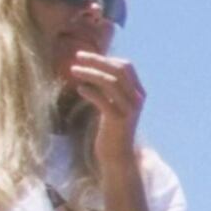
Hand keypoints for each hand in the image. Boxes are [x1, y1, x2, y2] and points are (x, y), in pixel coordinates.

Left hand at [64, 52, 147, 173]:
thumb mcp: (112, 104)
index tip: (86, 57)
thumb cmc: (111, 128)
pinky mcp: (119, 120)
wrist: (117, 155)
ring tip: (73, 70)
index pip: (125, 66)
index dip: (106, 59)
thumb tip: (91, 68)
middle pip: (118, 70)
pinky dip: (91, 92)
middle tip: (77, 56)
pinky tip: (80, 89)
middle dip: (97, 60)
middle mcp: (137, 99)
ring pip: (110, 83)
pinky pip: (104, 101)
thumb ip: (108, 89)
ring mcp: (129, 110)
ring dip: (90, 73)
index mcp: (138, 92)